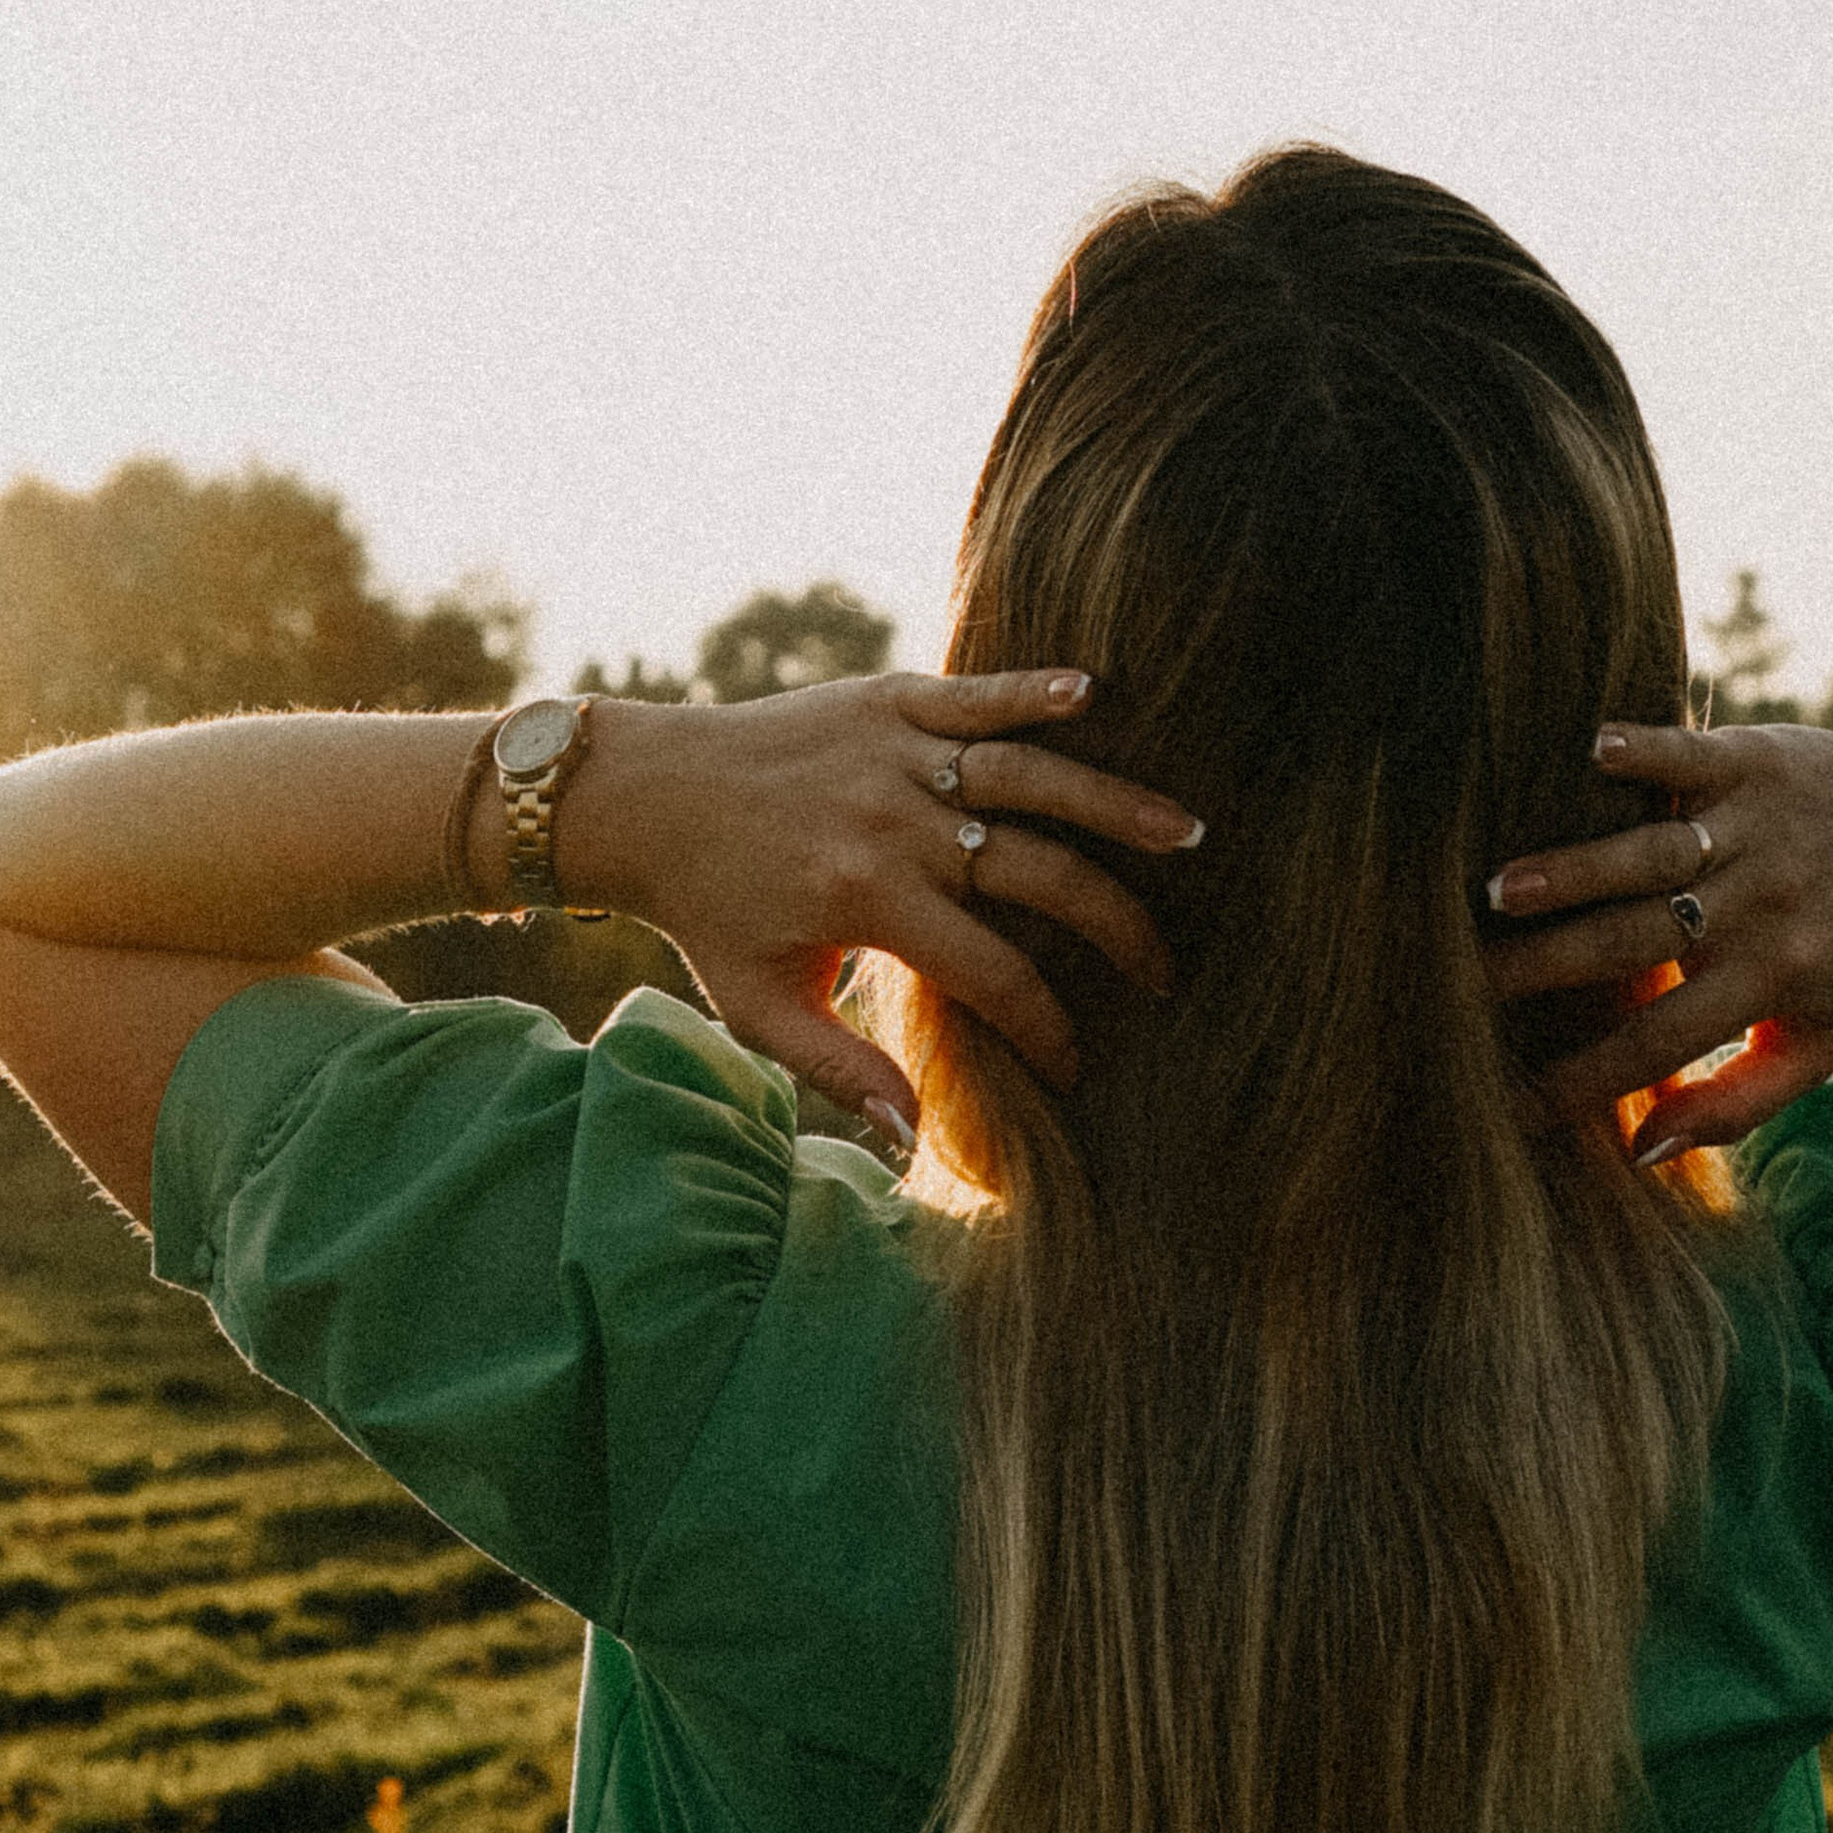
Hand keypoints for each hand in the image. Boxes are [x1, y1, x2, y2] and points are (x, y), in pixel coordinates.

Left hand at [577, 669, 1202, 1147]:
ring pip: (1029, 776)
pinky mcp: (887, 700)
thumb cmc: (709, 914)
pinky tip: (1097, 695)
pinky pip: (976, 696)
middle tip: (1162, 969)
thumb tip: (912, 1140)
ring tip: (1185, 834)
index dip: (1046, 1026)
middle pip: (1038, 874)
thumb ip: (840, 1071)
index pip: (993, 973)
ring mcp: (895, 754)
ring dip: (1112, 803)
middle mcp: (892, 824)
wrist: (647, 799)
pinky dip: (1034, 692)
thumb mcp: (760, 1009)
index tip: (1077, 1065)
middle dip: (1113, 927)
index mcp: (869, 902)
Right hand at [1482, 719, 1832, 1158]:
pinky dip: (1640, 751)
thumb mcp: (1815, 1041)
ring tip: (1495, 891)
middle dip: (1544, 968)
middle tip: (1461, 988)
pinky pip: (1690, 756)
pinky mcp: (1755, 758)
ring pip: (1649, 854)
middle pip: (1634, 945)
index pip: (1653, 1045)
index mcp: (1769, 982)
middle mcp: (1762, 907)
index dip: (1575, 1082)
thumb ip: (1735, 1103)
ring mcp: (1756, 829)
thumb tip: (1639, 1147)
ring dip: (1571, 870)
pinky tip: (1584, 753)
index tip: (1501, 1104)